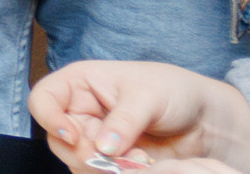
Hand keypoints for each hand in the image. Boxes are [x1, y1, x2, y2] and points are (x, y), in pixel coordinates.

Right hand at [29, 60, 249, 173]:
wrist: (206, 121)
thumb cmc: (175, 91)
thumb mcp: (149, 97)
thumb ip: (124, 121)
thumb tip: (102, 148)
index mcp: (80, 84)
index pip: (42, 100)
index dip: (50, 119)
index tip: (75, 136)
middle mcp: (81, 113)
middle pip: (57, 140)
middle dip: (83, 153)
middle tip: (113, 159)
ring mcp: (95, 140)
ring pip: (76, 163)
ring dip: (105, 168)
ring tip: (140, 160)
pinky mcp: (111, 164)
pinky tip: (143, 167)